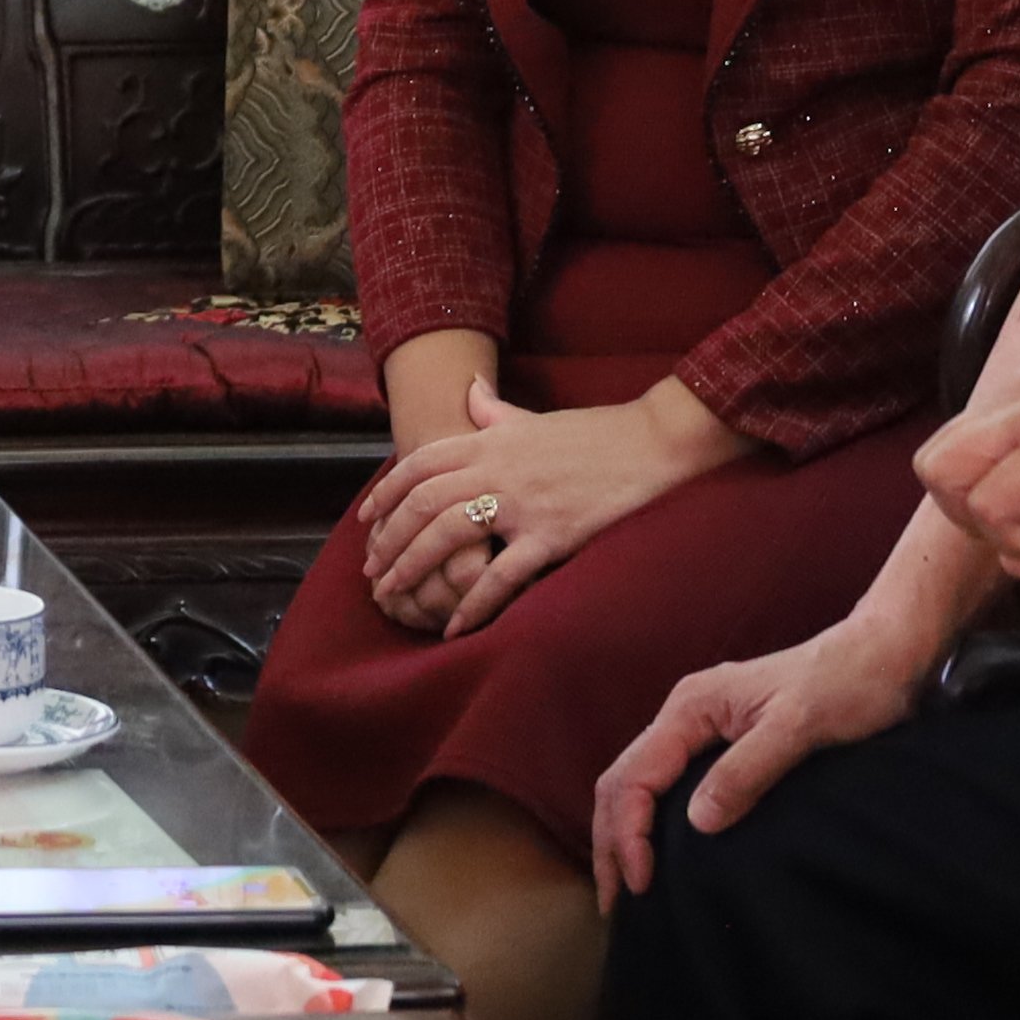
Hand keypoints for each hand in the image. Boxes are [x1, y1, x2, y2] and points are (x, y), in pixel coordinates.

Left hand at [356, 388, 739, 637]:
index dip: (385, 492)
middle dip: (390, 539)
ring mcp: (523, 502)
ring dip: (413, 567)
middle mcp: (497, 468)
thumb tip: (470, 392)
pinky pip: (501, 575)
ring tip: (395, 595)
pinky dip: (473, 604)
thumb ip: (496, 413)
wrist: (653, 443)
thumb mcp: (536, 418)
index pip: (420, 463)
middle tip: (372, 570)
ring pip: (448, 535)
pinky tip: (453, 627)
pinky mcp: (552, 535)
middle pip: (423, 503)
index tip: (366, 520)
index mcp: (491, 439)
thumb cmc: (596, 433)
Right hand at [590, 595, 938, 896]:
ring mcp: (701, 729)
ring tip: (625, 888)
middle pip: (623, 780)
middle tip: (613, 903)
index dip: (630, 833)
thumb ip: (746, 770)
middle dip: (612, 841)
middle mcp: (685, 715)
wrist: (884, 655)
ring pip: (640, 783)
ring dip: (625, 834)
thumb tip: (698, 822)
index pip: (635, 776)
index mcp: (692, 707)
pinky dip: (652, 822)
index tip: (643, 884)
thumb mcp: (799, 728)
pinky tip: (660, 852)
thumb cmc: (848, 684)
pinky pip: (668, 785)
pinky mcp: (722, 743)